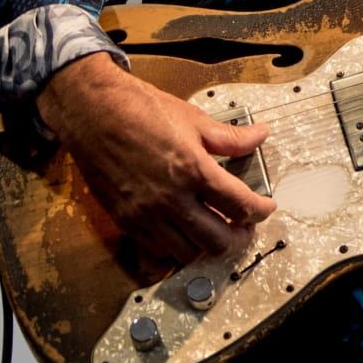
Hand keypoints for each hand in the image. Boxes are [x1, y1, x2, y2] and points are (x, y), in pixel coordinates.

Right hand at [36, 52, 275, 262]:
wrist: (95, 113)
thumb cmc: (143, 110)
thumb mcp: (194, 119)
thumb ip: (231, 137)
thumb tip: (260, 136)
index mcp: (193, 169)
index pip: (239, 204)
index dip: (261, 210)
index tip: (267, 207)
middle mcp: (171, 198)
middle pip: (216, 240)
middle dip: (239, 238)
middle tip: (246, 226)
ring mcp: (146, 214)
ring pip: (187, 252)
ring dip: (208, 246)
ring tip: (217, 229)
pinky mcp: (126, 221)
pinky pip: (157, 250)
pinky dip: (177, 248)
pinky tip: (185, 232)